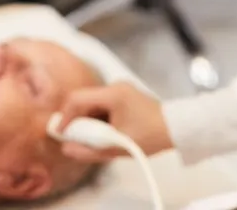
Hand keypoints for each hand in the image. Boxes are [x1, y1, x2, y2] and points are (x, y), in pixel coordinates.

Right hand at [55, 81, 172, 162]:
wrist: (177, 127)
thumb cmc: (150, 136)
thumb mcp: (117, 148)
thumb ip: (89, 150)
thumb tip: (66, 149)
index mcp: (113, 94)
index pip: (77, 99)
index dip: (64, 116)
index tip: (59, 133)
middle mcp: (115, 87)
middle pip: (83, 100)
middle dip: (75, 120)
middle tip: (72, 138)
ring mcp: (120, 89)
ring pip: (92, 102)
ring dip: (87, 120)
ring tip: (89, 139)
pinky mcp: (124, 95)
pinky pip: (102, 104)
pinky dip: (97, 118)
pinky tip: (102, 133)